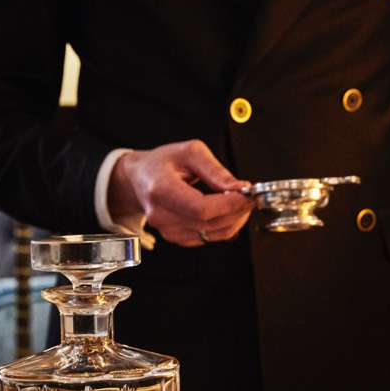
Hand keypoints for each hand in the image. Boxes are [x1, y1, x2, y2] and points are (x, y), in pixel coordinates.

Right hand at [108, 140, 254, 246]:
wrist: (140, 178)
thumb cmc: (162, 163)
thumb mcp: (190, 152)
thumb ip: (215, 171)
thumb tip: (239, 188)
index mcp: (160, 190)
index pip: (202, 208)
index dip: (230, 204)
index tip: (248, 193)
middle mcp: (160, 215)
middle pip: (210, 223)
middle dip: (237, 211)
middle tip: (250, 195)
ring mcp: (167, 230)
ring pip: (213, 234)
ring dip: (234, 219)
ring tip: (240, 201)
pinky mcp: (175, 238)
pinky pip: (208, 238)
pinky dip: (223, 225)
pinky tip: (225, 210)